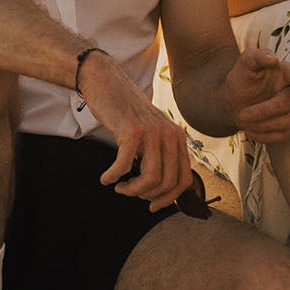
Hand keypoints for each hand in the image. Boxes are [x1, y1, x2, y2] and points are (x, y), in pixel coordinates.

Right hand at [79, 52, 195, 211]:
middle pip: (167, 182)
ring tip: (120, 187)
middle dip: (148, 196)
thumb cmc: (126, 113)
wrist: (107, 83)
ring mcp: (152, 131)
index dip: (169, 198)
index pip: (184, 179)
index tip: (152, 206)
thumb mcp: (151, 133)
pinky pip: (125, 165)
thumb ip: (160, 155)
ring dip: (132, 190)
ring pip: (150, 178)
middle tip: (130, 192)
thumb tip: (162, 193)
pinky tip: (106, 179)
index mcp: (177, 137)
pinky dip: (113, 176)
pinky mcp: (132, 130)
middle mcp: (170, 134)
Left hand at [225, 48, 289, 143]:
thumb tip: (273, 59)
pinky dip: (264, 136)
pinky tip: (249, 132)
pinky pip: (284, 135)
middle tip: (243, 115)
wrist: (234, 101)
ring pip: (289, 122)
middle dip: (265, 111)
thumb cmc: (242, 79)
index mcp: (287, 73)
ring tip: (244, 122)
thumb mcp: (245, 63)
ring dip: (264, 125)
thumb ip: (257, 56)